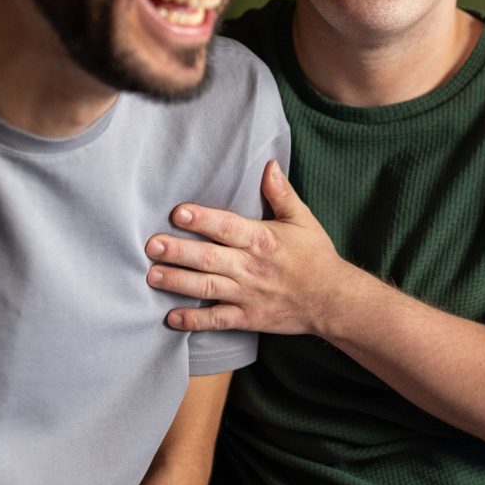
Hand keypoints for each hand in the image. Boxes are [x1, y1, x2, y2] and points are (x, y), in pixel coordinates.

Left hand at [145, 160, 365, 335]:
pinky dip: (194, 320)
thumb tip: (268, 165)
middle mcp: (250, 267)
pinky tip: (171, 317)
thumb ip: (281, 193)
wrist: (332, 300)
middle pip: (208, 258)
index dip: (202, 219)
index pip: (227, 227)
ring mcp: (247, 294)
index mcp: (262, 240)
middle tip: (152, 245)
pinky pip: (216, 320)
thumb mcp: (302, 220)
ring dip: (177, 281)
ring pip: (206, 287)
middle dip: (178, 251)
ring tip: (152, 275)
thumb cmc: (316, 257)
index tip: (178, 212)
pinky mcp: (247, 318)